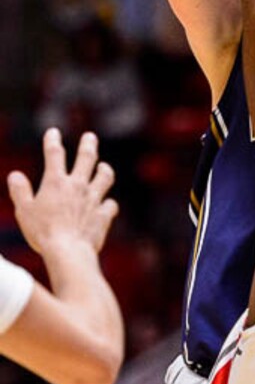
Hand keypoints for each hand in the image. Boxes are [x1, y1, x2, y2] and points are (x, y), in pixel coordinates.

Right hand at [8, 128, 118, 256]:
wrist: (68, 251)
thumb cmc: (42, 232)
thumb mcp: (24, 211)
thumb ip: (20, 191)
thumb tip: (14, 175)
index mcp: (56, 182)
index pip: (54, 154)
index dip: (53, 141)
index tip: (53, 132)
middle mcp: (78, 186)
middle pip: (87, 158)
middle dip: (88, 145)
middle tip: (90, 137)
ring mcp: (93, 199)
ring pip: (104, 177)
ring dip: (104, 171)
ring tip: (103, 167)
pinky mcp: (103, 215)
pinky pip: (110, 205)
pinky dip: (108, 204)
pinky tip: (107, 205)